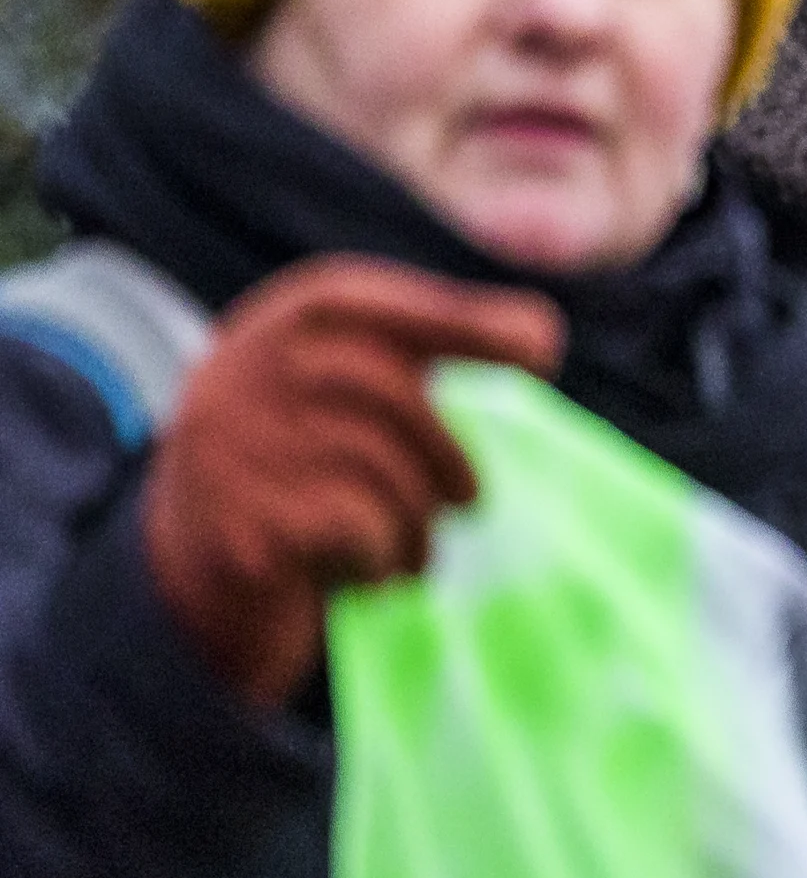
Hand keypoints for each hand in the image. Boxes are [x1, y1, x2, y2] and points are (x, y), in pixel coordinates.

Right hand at [141, 256, 563, 705]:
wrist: (190, 577)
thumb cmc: (300, 469)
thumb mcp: (344, 393)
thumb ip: (425, 351)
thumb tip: (540, 330)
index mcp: (276, 329)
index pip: (366, 300)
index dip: (462, 321)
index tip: (544, 350)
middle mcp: (239, 376)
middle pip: (391, 395)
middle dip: (449, 457)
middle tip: (472, 501)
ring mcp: (229, 452)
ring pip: (380, 471)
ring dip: (417, 524)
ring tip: (413, 549)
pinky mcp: (240, 528)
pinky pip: (357, 530)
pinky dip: (384, 557)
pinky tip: (370, 572)